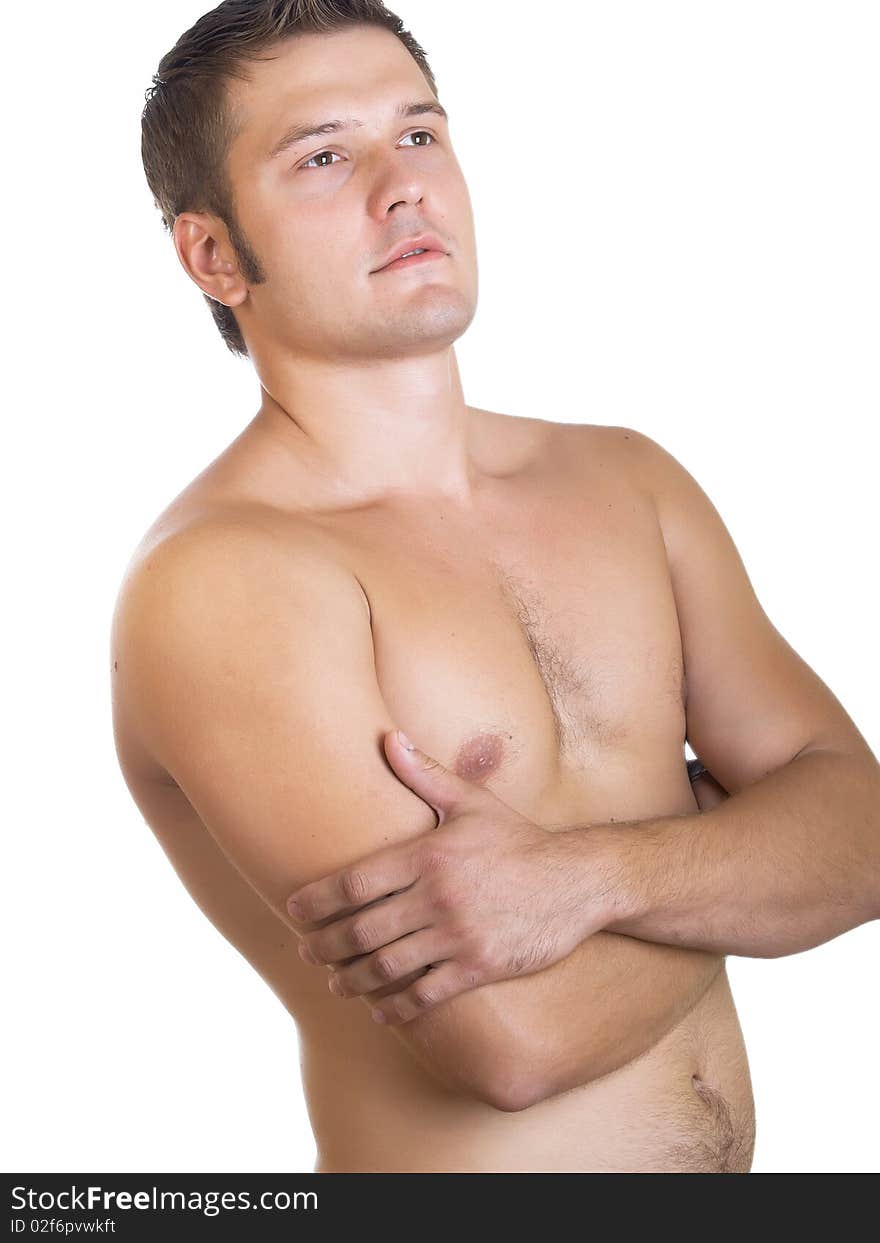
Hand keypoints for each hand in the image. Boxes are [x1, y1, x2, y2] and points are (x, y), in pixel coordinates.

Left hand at [286, 730, 616, 1023]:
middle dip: (324, 945)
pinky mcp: (480, 966)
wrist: (578, 880)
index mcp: (428, 855)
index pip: (355, 882)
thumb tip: (387, 738)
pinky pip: (425, 994)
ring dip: (352, 979)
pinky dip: (396, 1006)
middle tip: (305, 952)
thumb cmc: (519, 840)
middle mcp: (437, 896)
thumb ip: (425, 774)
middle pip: (361, 929)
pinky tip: (381, 1008)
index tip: (293, 911)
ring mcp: (458, 935)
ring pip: (386, 966)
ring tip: (336, 982)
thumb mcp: (472, 802)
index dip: (316, 901)